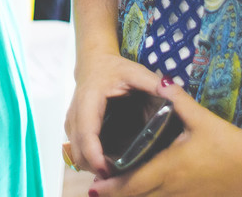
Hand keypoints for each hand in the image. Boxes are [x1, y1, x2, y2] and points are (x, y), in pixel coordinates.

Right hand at [65, 51, 163, 177]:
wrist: (94, 64)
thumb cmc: (115, 69)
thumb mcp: (136, 72)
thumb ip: (152, 83)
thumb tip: (170, 92)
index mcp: (90, 98)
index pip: (87, 132)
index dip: (95, 155)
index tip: (109, 171)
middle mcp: (75, 112)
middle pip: (78, 149)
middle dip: (96, 167)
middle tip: (120, 177)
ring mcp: (71, 122)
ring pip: (76, 154)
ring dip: (93, 166)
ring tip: (116, 172)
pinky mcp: (72, 129)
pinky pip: (78, 151)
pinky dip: (90, 161)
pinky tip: (108, 163)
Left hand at [88, 80, 241, 196]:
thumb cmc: (230, 144)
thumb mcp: (202, 119)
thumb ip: (178, 100)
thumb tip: (160, 80)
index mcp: (170, 168)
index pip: (132, 183)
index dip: (111, 187)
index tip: (93, 184)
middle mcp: (173, 189)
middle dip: (114, 194)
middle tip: (96, 186)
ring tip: (113, 190)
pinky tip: (145, 190)